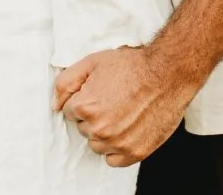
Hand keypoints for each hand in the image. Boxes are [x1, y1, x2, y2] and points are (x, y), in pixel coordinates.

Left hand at [54, 45, 195, 167]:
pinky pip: (113, 160)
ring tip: (121, 111)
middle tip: (113, 98)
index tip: (99, 90)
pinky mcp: (135, 152)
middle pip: (84, 128)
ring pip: (97, 144)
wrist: (167, 72)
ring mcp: (118, 143)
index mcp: (86, 107)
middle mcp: (100, 129)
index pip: (70, 111)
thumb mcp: (92, 62)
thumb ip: (66, 83)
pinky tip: (127, 128)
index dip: (84, 98)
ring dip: (104, 132)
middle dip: (93, 115)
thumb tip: (55, 105)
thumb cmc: (132, 65)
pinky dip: (117, 147)